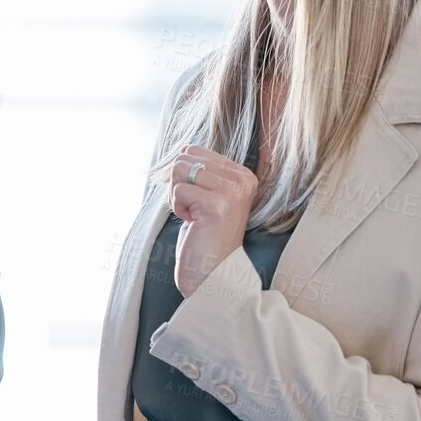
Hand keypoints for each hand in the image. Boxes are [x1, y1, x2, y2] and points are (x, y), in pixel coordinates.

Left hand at [169, 145, 257, 297]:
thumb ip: (201, 171)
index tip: (198, 201)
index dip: (184, 177)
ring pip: (179, 170)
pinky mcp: (217, 205)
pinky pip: (178, 191)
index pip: (194, 150)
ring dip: (177, 197)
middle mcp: (242, 180)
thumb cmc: (204, 236)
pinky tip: (193, 223)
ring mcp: (232, 191)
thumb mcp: (208, 196)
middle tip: (194, 210)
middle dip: (178, 185)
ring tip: (194, 216)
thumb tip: (183, 147)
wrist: (212, 273)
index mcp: (242, 174)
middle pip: (184, 157)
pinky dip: (178, 208)